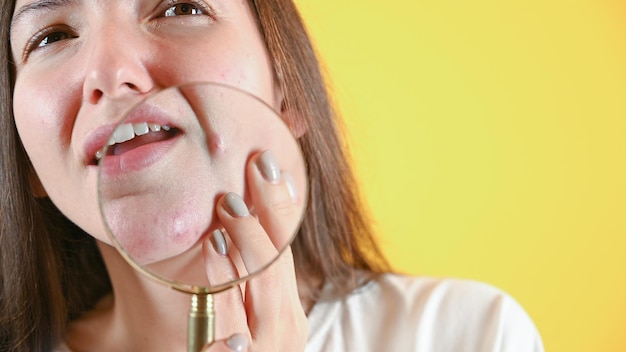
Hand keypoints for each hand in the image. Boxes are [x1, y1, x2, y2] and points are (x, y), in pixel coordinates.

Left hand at [201, 150, 307, 350]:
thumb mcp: (245, 317)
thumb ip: (238, 279)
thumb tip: (226, 221)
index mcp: (287, 313)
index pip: (286, 251)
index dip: (280, 207)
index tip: (267, 164)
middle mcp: (285, 328)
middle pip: (280, 264)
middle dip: (270, 214)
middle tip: (255, 168)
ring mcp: (265, 348)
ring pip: (262, 290)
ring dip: (248, 245)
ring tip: (229, 207)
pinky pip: (229, 324)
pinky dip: (223, 287)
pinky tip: (213, 254)